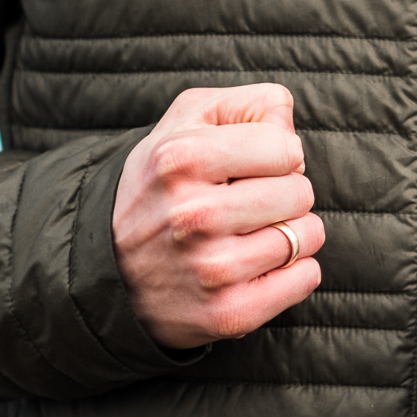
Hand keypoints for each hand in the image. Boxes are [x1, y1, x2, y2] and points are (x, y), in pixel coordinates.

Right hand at [112, 83, 323, 348]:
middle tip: (250, 203)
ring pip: (307, 235)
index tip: (252, 168)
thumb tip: (288, 123)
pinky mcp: (227, 313)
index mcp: (182, 158)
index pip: (286, 147)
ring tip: (253, 233)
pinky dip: (297, 271)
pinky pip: (305, 279)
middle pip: (300, 192)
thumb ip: (245, 104)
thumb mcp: (185, 122)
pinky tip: (262, 264)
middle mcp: (194, 214)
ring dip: (292, 232)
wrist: (109, 269)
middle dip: (286, 193)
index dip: (277, 155)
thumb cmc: (162, 185)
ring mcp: (211, 269)